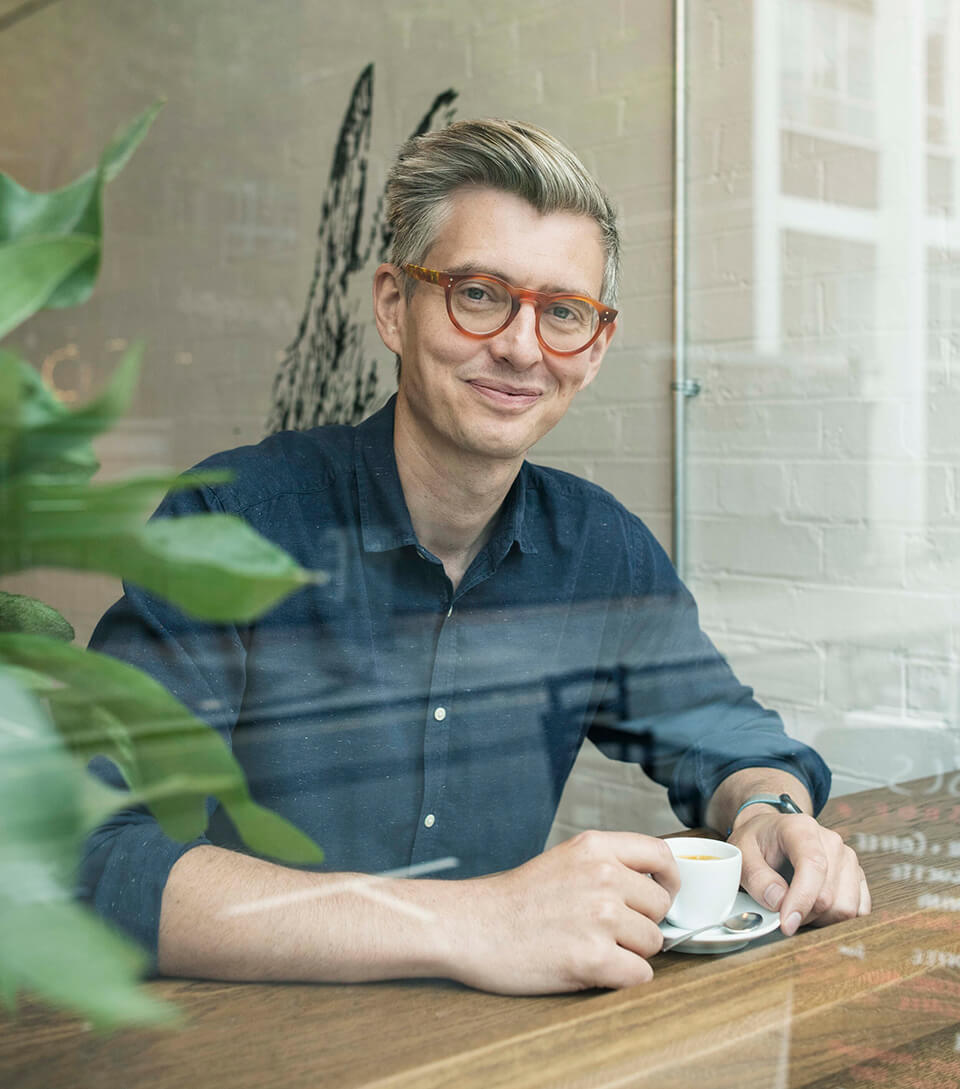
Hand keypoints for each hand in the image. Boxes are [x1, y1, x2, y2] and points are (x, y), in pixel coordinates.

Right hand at [451, 831, 679, 994]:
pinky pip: (639, 975)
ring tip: (591, 948)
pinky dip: (621, 978)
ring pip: (653, 943)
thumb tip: (653, 887)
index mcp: (595, 848)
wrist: (473, 926)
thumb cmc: (515, 899)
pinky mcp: (592, 959)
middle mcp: (603, 876)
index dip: (669, 880)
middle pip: (660, 906)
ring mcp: (599, 917)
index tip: (663, 894)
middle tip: (608, 931)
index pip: (661, 855)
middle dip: (642, 923)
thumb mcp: (564, 859)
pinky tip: (592, 970)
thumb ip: (607, 864)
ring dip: (630, 952)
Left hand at [729, 810, 870, 936]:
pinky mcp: (857, 876)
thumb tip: (779, 902)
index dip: (801, 900)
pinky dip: (836, 919)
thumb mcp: (743, 854)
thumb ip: (757, 878)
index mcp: (802, 829)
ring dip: (820, 919)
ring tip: (798, 907)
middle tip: (782, 910)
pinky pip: (859, 910)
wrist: (770, 833)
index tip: (786, 924)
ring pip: (846, 908)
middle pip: (830, 896)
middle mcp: (831, 842)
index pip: (813, 866)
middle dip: (804, 914)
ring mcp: (848, 859)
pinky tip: (816, 910)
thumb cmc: (757, 842)